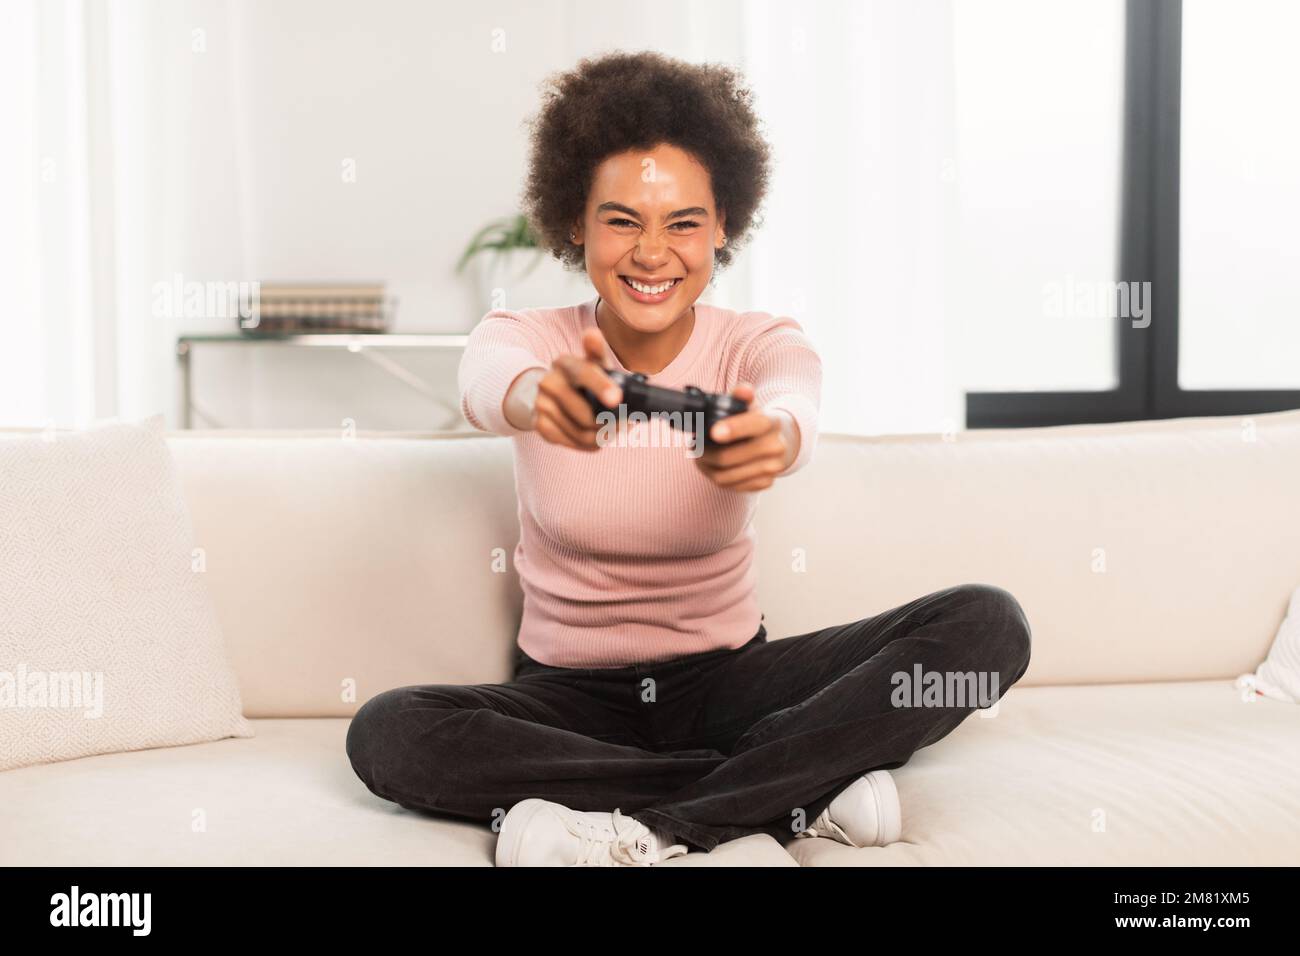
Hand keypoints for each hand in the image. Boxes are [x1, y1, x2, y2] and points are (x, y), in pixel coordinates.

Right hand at [512, 328, 621, 450]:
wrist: (551, 392)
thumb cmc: (582, 378)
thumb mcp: (592, 362)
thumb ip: (596, 350)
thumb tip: (592, 334)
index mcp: (564, 363)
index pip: (583, 374)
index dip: (601, 386)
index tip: (617, 399)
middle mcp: (548, 383)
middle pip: (585, 413)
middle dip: (609, 422)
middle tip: (627, 423)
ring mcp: (541, 405)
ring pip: (581, 432)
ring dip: (603, 435)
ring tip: (614, 429)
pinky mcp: (540, 425)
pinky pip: (572, 443)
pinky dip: (590, 444)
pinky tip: (597, 435)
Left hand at [693, 382, 796, 491]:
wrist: (778, 441)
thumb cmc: (755, 423)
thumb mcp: (749, 406)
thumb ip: (742, 395)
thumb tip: (743, 390)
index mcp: (772, 422)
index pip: (753, 425)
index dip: (733, 429)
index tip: (714, 432)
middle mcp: (776, 446)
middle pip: (729, 457)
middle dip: (705, 453)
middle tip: (693, 446)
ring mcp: (772, 468)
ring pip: (725, 475)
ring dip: (706, 467)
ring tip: (699, 456)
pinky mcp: (766, 483)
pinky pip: (731, 485)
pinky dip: (716, 477)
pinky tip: (712, 467)